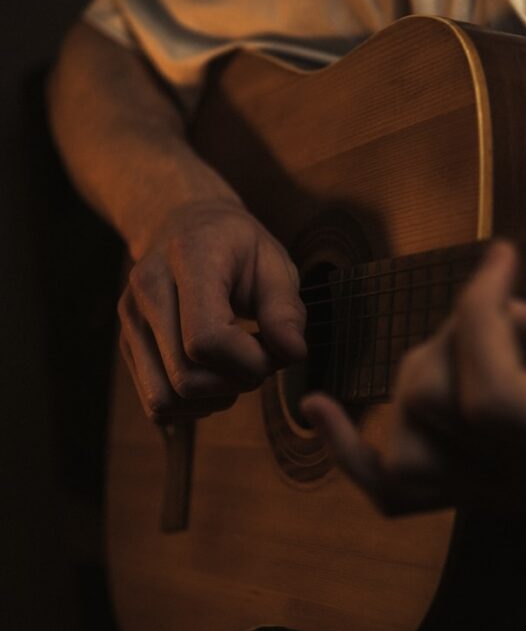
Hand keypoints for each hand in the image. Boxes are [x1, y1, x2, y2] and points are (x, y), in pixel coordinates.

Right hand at [118, 198, 305, 421]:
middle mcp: (147, 289)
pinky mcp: (127, 346)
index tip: (275, 350)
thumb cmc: (236, 246)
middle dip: (236, 383)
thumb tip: (293, 354)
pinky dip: (193, 405)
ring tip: (236, 368)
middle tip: (260, 359)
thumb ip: (285, 309)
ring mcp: (130, 320)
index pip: (205, 339)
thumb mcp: (274, 262)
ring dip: (213, 399)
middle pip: (186, 378)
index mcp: (188, 257)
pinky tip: (214, 376)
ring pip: (166, 400)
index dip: (249, 362)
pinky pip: (157, 405)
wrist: (182, 225)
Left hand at [302, 154, 525, 531]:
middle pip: (436, 405)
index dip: (481, 311)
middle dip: (460, 328)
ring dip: (423, 374)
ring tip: (481, 342)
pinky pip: (400, 497)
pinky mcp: (490, 498)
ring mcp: (505, 496)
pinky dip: (351, 455)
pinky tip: (321, 411)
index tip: (509, 255)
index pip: (490, 392)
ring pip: (408, 447)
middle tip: (523, 301)